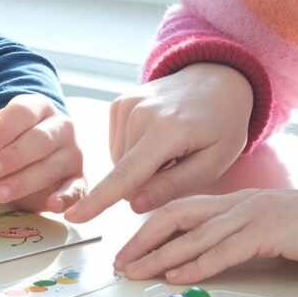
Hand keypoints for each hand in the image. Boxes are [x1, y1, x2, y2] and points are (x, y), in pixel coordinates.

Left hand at [0, 94, 84, 213]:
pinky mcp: (78, 177)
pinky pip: (76, 188)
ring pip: (52, 166)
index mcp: (36, 107)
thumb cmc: (8, 139)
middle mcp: (59, 127)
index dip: (5, 128)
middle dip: (13, 156)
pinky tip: (51, 205)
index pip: (24, 111)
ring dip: (24, 181)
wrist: (34, 149)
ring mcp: (71, 152)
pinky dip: (65, 198)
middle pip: (40, 139)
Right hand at [64, 63, 252, 222]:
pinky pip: (117, 145)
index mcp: (167, 130)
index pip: (127, 174)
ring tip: (170, 148)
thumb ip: (173, 186)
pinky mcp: (119, 104)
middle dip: (146, 182)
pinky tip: (156, 139)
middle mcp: (140, 113)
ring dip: (141, 166)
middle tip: (179, 163)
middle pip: (124, 174)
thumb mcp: (213, 163)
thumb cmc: (221, 123)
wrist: (216, 80)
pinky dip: (134, 151)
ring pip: (119, 162)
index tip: (76, 216)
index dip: (100, 199)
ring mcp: (126, 105)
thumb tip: (134, 204)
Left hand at [113, 189, 297, 282]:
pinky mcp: (270, 231)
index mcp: (235, 200)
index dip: (149, 227)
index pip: (181, 209)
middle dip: (144, 238)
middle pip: (177, 215)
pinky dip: (198, 264)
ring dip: (161, 255)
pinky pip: (226, 250)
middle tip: (120, 261)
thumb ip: (237, 236)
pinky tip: (178, 275)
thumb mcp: (267, 227)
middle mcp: (238, 202)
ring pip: (195, 234)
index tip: (128, 248)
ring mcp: (253, 214)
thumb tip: (203, 256)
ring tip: (137, 270)